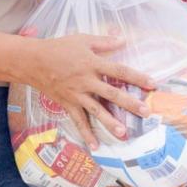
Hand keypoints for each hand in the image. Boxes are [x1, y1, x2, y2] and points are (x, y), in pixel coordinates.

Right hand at [26, 34, 154, 148]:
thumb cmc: (59, 47)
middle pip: (112, 93)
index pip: (120, 71)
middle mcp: (87, 81)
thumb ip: (104, 42)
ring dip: (110, 123)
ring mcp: (77, 94)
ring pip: (96, 110)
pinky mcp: (67, 104)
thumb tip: (123, 40)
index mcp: (93, 63)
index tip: (153, 84)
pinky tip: (95, 146)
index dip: (137, 77)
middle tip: (146, 112)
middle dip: (130, 103)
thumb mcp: (82, 40)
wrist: (33, 61)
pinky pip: (78, 121)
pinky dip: (86, 134)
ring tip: (123, 134)